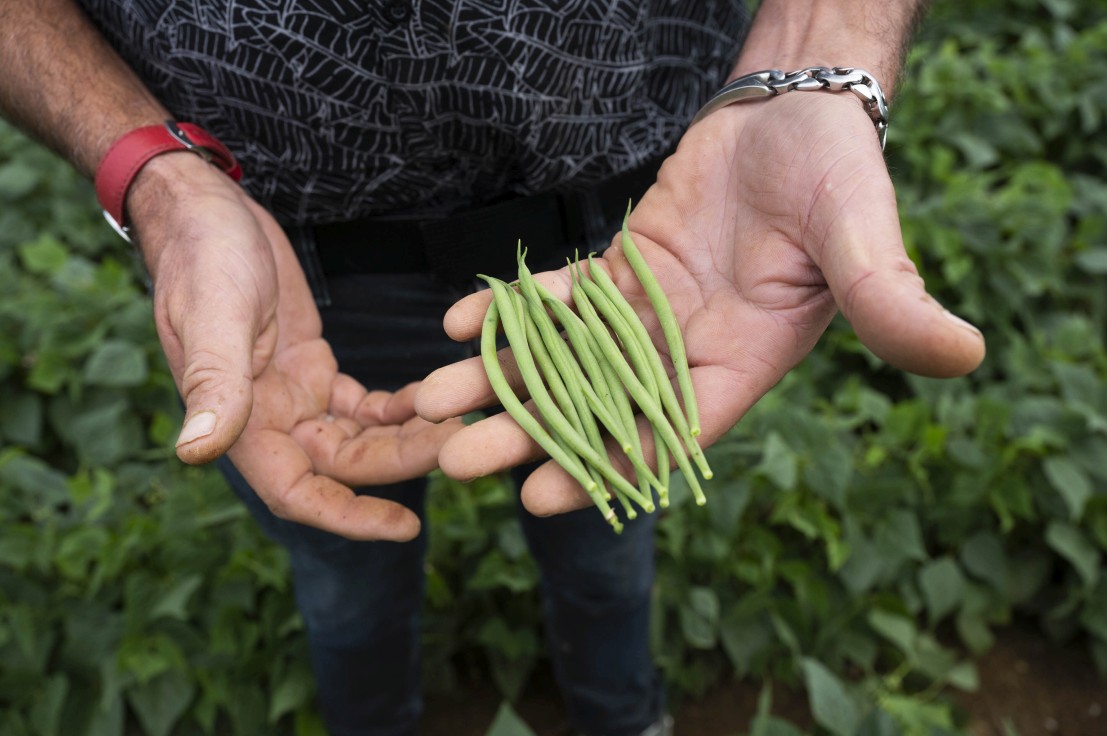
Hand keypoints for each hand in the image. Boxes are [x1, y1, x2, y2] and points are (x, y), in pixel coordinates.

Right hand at [130, 154, 461, 540]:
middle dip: (402, 462)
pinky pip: (360, 405)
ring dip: (406, 436)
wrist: (206, 209)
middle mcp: (266, 420)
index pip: (296, 492)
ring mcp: (291, 395)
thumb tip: (195, 453)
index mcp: (238, 422)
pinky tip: (431, 397)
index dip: (349, 516)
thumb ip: (212, 384)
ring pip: (358, 438)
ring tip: (460, 420)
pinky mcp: (311, 365)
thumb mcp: (212, 314)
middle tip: (461, 442)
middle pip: (343, 466)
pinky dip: (396, 407)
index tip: (407, 527)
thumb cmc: (202, 255)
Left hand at [415, 93, 984, 515]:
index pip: (672, 429)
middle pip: (600, 404)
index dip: (609, 464)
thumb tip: (964, 355)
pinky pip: (561, 297)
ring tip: (430, 400)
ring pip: (567, 357)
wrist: (795, 109)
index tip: (541, 497)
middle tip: (454, 461)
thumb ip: (891, 297)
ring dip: (502, 378)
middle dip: (529, 433)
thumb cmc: (837, 168)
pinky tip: (460, 326)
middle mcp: (692, 346)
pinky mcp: (625, 268)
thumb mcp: (862, 234)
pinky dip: (514, 310)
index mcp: (747, 357)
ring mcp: (652, 310)